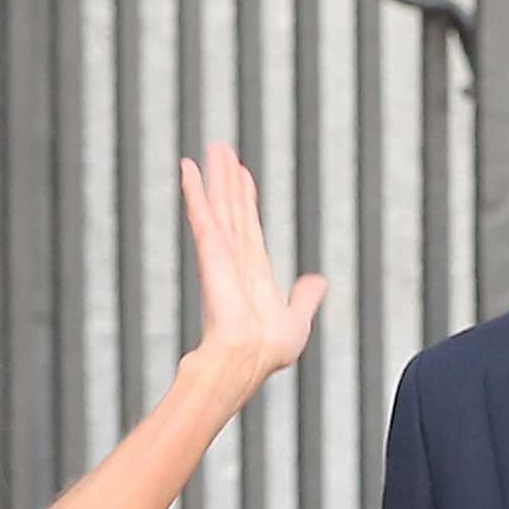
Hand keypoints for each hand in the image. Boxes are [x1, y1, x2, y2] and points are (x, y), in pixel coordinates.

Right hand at [180, 142, 327, 403]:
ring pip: (219, 205)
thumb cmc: (267, 352)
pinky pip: (203, 215)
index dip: (245, 199)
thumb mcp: (297, 321)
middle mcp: (235, 258)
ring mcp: (222, 254)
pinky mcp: (212, 253)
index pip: (249, 226)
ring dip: (214, 176)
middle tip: (220, 147)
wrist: (248, 362)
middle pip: (232, 209)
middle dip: (227, 178)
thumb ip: (305, 298)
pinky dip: (196, 191)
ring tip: (212, 147)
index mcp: (254, 272)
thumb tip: (319, 281)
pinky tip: (188, 168)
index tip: (242, 174)